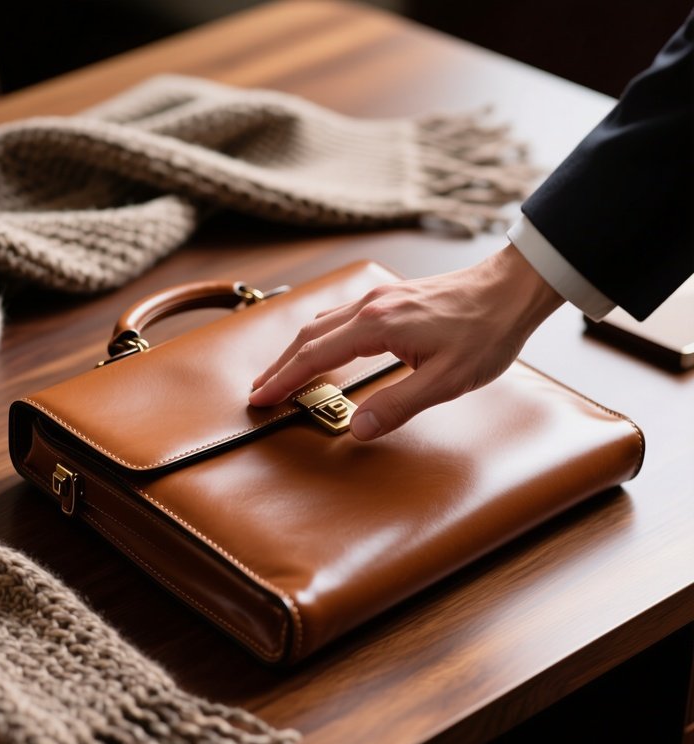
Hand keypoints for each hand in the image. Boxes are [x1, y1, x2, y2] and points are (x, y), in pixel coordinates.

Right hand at [249, 245, 563, 439]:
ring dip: (295, 350)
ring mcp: (379, 298)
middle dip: (279, 367)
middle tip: (258, 391)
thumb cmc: (485, 332)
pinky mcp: (390, 298)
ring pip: (320, 323)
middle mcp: (370, 306)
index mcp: (377, 326)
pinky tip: (319, 346)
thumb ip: (398, 404)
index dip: (285, 381)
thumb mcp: (446, 380)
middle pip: (307, 336)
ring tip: (280, 374)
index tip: (261, 399)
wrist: (512, 289)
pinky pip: (338, 316)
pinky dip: (317, 336)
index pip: (315, 356)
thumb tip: (358, 427)